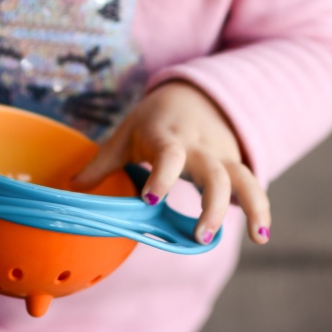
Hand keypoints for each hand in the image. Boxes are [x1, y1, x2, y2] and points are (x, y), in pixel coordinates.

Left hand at [71, 81, 270, 244]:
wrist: (195, 93)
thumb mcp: (126, 134)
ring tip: (258, 238)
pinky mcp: (237, 164)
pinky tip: (261, 236)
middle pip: (215, 173)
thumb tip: (70, 189)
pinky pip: (252, 185)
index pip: (168, 155)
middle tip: (201, 237)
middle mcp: (199, 147)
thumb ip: (101, 163)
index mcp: (167, 138)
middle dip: (212, 205)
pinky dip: (260, 209)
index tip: (151, 199)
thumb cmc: (153, 120)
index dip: (162, 176)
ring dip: (253, 207)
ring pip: (243, 178)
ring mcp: (222, 155)